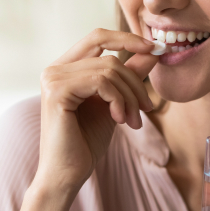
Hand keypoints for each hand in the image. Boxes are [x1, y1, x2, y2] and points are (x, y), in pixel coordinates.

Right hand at [32, 28, 158, 191]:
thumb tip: (152, 51)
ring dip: (130, 96)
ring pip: (109, 70)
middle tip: (147, 107)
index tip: (155, 48)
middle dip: (134, 80)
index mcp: (65, 67)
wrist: (68, 173)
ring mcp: (53, 78)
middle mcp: (54, 68)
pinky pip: (102, 82)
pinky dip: (119, 100)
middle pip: (108, 55)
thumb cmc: (87, 140)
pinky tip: (120, 119)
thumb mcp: (115, 102)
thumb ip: (129, 75)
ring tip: (134, 120)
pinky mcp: (57, 91)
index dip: (127, 38)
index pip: (98, 37)